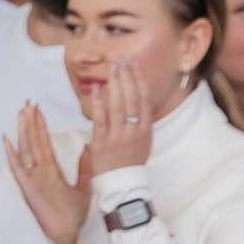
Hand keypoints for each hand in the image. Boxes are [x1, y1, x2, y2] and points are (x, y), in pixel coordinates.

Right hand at [5, 102, 91, 243]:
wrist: (68, 234)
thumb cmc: (73, 216)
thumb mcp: (84, 186)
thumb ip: (84, 168)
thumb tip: (88, 148)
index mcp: (51, 171)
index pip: (44, 143)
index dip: (40, 126)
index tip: (38, 109)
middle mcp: (39, 172)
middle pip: (33, 142)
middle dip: (30, 122)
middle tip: (27, 103)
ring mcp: (32, 179)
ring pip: (26, 150)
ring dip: (23, 131)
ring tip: (21, 113)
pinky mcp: (29, 188)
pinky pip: (18, 168)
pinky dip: (12, 154)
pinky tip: (6, 140)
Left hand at [87, 56, 156, 171]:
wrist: (122, 185)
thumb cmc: (131, 162)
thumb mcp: (143, 141)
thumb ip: (140, 122)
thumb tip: (137, 100)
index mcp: (146, 130)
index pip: (144, 99)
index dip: (139, 80)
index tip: (135, 65)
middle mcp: (134, 131)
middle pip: (132, 98)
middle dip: (127, 76)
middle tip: (123, 58)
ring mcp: (118, 136)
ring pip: (118, 106)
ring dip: (115, 84)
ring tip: (112, 67)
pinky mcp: (102, 143)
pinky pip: (101, 119)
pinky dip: (99, 102)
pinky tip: (96, 88)